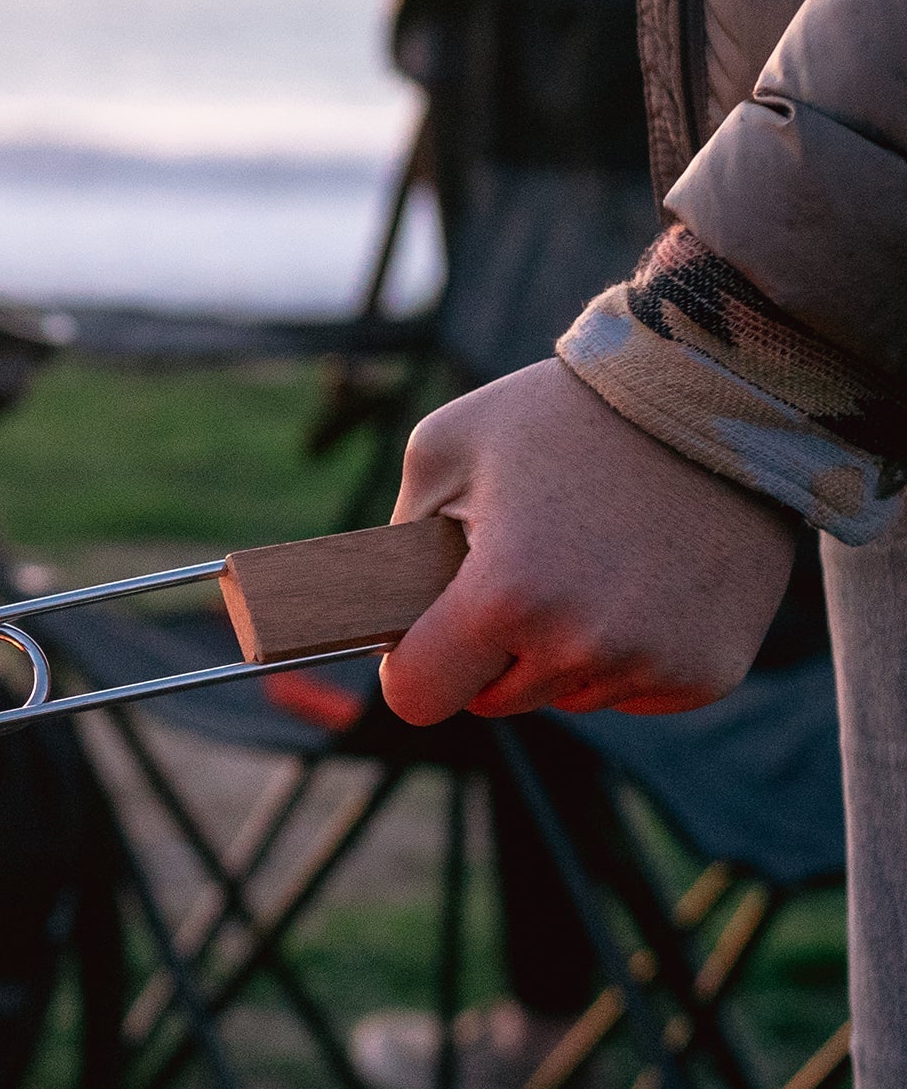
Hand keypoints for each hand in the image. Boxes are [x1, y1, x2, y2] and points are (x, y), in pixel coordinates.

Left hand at [377, 358, 796, 723]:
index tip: (429, 631)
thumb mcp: (445, 450)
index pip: (417, 697)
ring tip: (596, 560)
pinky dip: (629, 653)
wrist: (719, 389)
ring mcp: (652, 663)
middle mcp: (581, 644)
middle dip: (493, 649)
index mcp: (503, 596)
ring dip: (563, 649)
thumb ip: (394, 544)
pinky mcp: (709, 671)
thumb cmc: (565, 413)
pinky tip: (647, 579)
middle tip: (529, 565)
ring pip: (564, 695)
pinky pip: (633, 693)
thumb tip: (369, 611)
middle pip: (492, 699)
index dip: (414, 664)